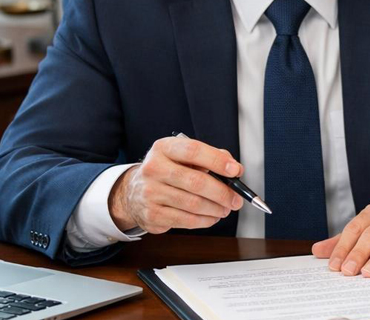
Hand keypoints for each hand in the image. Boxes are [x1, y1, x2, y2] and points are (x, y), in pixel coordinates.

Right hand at [109, 136, 243, 233]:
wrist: (133, 192)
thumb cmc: (166, 172)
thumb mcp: (183, 156)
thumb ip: (210, 157)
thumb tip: (235, 169)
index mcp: (164, 148)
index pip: (194, 150)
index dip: (218, 161)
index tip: (236, 170)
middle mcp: (154, 168)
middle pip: (196, 181)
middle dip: (223, 192)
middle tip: (236, 199)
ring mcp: (150, 193)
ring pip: (193, 204)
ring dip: (216, 209)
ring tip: (225, 209)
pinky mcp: (152, 215)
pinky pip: (185, 220)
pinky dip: (204, 220)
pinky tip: (211, 217)